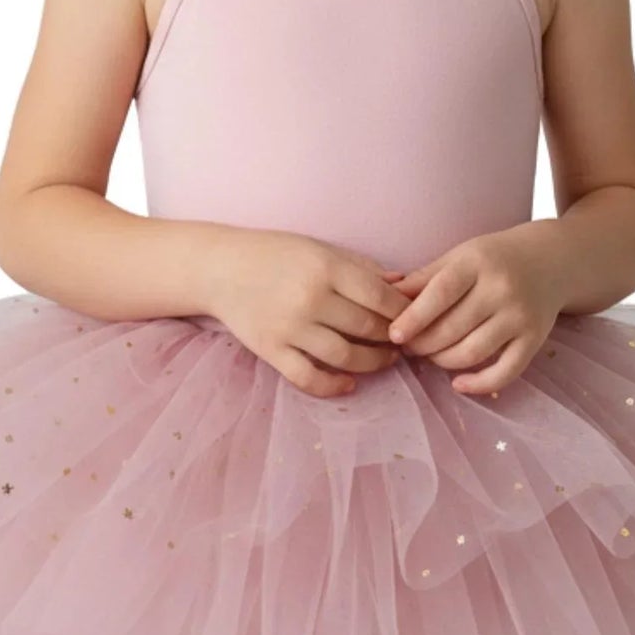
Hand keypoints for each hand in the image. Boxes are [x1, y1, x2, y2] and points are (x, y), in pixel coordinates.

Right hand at [205, 228, 411, 399]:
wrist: (219, 268)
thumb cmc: (274, 253)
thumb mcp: (319, 248)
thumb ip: (361, 267)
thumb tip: (403, 284)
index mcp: (326, 267)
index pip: (380, 297)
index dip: (404, 312)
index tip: (415, 318)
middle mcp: (310, 298)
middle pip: (367, 328)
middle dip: (392, 338)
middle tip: (404, 341)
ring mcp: (289, 327)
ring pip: (345, 356)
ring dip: (373, 363)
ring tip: (385, 360)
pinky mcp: (271, 350)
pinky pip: (308, 377)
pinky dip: (333, 386)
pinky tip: (349, 384)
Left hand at [383, 226, 562, 395]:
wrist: (553, 260)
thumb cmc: (496, 258)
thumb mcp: (460, 255)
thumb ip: (424, 277)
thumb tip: (385, 296)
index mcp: (477, 262)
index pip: (440, 293)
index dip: (413, 318)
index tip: (394, 335)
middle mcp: (501, 289)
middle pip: (452, 328)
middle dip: (422, 344)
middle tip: (408, 347)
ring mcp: (520, 316)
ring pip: (472, 352)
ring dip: (443, 362)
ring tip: (430, 356)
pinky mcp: (535, 339)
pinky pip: (505, 372)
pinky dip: (479, 384)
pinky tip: (458, 384)